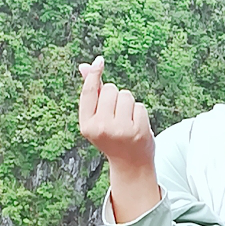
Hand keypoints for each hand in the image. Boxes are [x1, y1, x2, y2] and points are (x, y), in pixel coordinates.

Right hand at [77, 56, 160, 221]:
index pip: (89, 92)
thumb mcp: (97, 118)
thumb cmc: (112, 137)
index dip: (94, 74)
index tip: (100, 61)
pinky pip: (139, 106)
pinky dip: (139, 113)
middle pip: (110, 89)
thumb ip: (91, 93)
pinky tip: (136, 126)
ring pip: (126, 95)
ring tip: (126, 121)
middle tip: (116, 115)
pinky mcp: (138, 131)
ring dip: (128, 104)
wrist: (130, 164)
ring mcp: (120, 130)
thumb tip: (84, 66)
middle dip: (115, 96)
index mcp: (86, 125)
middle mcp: (101, 128)